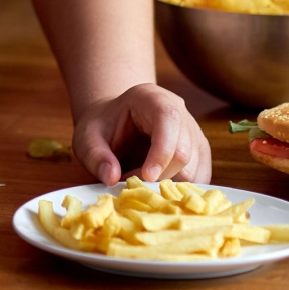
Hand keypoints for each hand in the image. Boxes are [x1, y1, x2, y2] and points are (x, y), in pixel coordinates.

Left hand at [72, 84, 211, 186]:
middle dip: (160, 176)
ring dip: (170, 187)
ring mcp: (193, 132)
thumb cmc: (102, 126)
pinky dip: (182, 192)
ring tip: (142, 188)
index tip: (146, 177)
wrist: (114, 123)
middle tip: (133, 187)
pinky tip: (158, 192)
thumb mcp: (87, 137)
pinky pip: (201, 177)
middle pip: (184, 149)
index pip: (168, 119)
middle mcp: (179, 110)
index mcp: (151, 97)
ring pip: (195, 168)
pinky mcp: (199, 152)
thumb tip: (111, 178)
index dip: (161, 151)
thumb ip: (96, 156)